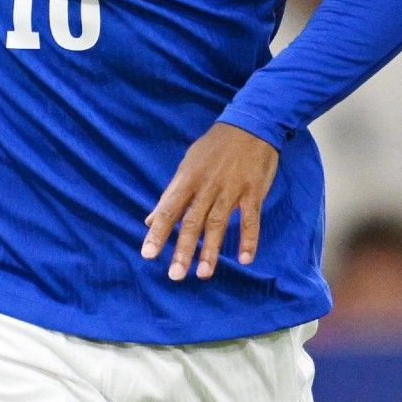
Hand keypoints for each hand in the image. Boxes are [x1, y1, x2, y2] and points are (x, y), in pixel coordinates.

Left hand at [141, 122, 279, 280]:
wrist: (249, 125)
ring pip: (218, 223)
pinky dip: (248, 239)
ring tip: (203, 274)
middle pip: (193, 221)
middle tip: (174, 275)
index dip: (158, 232)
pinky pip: (251, 219)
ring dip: (211, 250)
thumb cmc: (214, 148)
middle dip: (183, 249)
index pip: (168, 209)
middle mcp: (206, 186)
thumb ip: (170, 195)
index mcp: (187, 179)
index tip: (148, 254)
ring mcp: (231, 190)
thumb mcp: (187, 165)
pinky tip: (244, 258)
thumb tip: (150, 220)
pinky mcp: (253, 192)